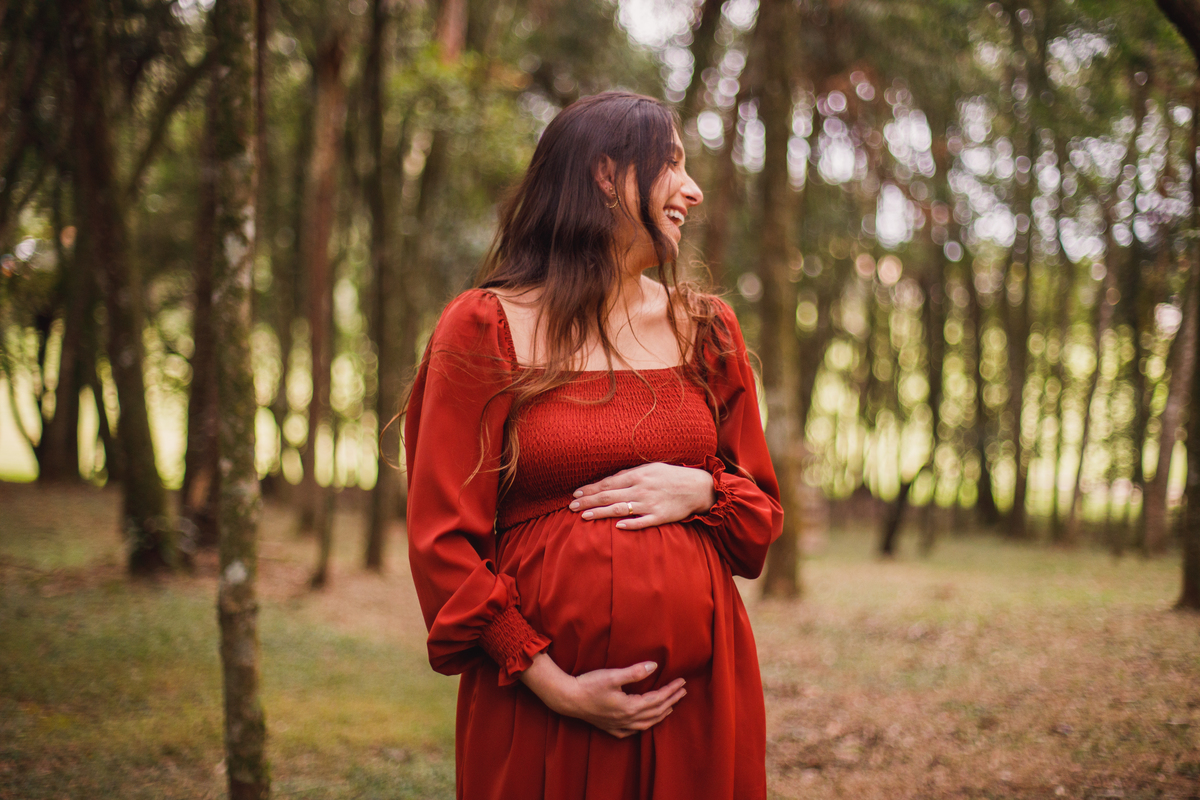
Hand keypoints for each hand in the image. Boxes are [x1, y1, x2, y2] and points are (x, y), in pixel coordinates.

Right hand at [519, 653, 686, 737]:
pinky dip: (642, 727)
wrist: (567, 699)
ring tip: (670, 708)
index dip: (671, 690)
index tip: (682, 682)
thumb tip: (654, 666)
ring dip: (660, 715)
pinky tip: (643, 724)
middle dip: (671, 701)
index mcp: (630, 707)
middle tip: (682, 692)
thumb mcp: (612, 676)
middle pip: (655, 712)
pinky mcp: (609, 727)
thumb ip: (635, 672)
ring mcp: (618, 725)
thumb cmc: (589, 685)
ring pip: (646, 724)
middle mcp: (627, 719)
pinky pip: (630, 732)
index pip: (657, 699)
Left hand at [569, 462, 714, 529]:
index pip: (608, 483)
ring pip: (620, 509)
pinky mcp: (660, 517)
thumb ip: (630, 474)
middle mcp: (641, 489)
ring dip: (600, 513)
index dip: (590, 489)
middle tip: (571, 507)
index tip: (576, 494)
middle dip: (588, 501)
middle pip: (609, 496)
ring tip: (584, 517)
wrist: (697, 488)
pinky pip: (642, 522)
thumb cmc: (671, 477)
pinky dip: (629, 524)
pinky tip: (616, 527)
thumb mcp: (650, 468)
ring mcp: (650, 504)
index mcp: (638, 476)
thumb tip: (610, 480)